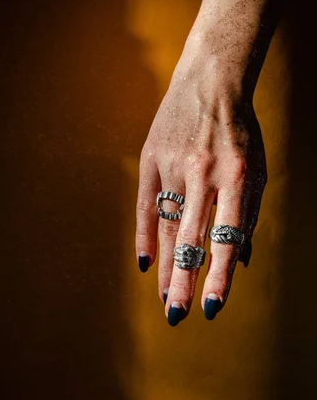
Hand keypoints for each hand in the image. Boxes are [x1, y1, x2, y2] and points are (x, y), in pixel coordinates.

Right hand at [135, 35, 266, 323]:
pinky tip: (145, 263)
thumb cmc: (239, 131)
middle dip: (183, 280)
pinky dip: (144, 236)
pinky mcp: (150, 158)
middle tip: (176, 316)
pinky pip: (145, 205)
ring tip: (163, 298)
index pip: (227, 237)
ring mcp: (172, 164)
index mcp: (236, 176)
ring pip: (165, 226)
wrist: (209, 82)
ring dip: (165, 265)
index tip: (212, 308)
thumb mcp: (256, 169)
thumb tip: (240, 260)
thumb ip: (248, 214)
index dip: (219, 275)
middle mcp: (203, 173)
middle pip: (189, 237)